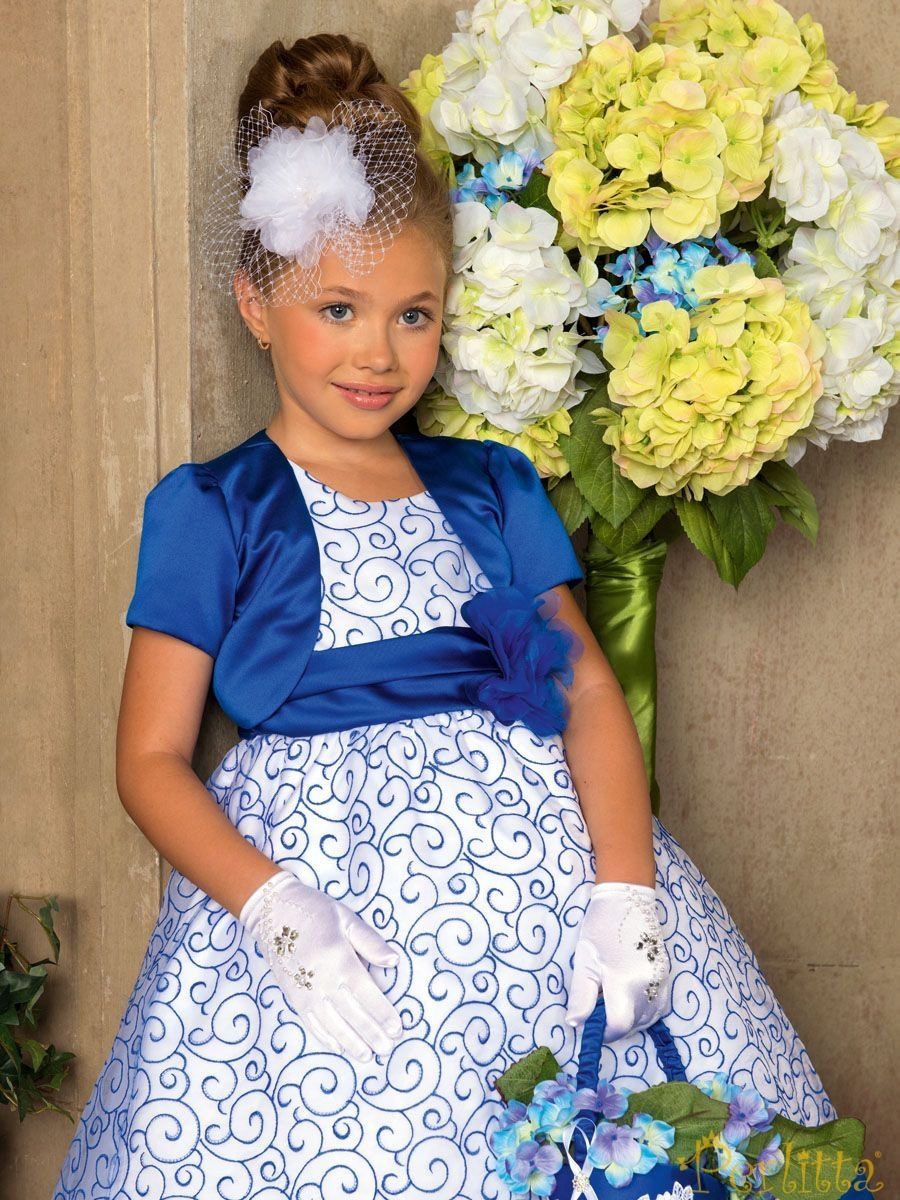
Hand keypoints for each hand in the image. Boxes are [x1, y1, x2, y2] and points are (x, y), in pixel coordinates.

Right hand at [239, 868, 403, 1062]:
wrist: (273, 913)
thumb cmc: (316, 912)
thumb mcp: (347, 919)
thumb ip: (371, 942)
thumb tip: (394, 962)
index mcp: (339, 959)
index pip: (367, 994)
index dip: (383, 1013)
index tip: (398, 1028)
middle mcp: (322, 980)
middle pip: (352, 1014)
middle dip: (372, 1034)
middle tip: (388, 1049)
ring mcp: (306, 992)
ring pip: (333, 1025)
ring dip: (352, 1042)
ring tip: (368, 1056)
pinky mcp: (293, 997)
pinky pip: (312, 1023)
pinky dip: (326, 1038)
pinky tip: (339, 1048)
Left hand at [565, 881, 671, 1040]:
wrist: (628, 899)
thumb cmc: (601, 928)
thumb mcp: (584, 962)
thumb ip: (581, 997)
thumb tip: (575, 1024)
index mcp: (624, 982)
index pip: (619, 1025)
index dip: (604, 1032)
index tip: (592, 1025)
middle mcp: (647, 985)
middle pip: (635, 1025)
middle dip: (616, 1026)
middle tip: (599, 1009)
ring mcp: (660, 981)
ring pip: (648, 1018)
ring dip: (631, 1020)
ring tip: (613, 1001)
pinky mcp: (666, 975)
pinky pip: (658, 1005)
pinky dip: (643, 1010)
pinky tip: (629, 996)